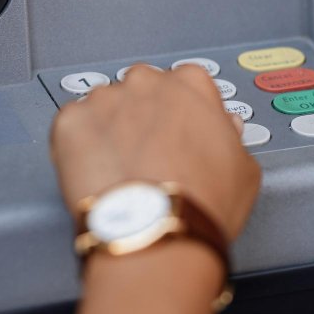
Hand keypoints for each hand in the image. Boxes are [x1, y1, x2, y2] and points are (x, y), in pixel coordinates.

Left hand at [51, 66, 260, 313]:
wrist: (155, 231)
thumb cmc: (202, 202)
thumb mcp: (244, 168)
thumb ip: (230, 135)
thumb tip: (223, 129)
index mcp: (191, 83)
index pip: (186, 83)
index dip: (183, 113)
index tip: (180, 134)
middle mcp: (146, 82)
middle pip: (142, 89)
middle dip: (143, 116)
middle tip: (148, 154)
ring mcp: (104, 100)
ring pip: (104, 107)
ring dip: (109, 129)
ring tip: (119, 170)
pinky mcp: (69, 122)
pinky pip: (71, 125)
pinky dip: (77, 145)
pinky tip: (94, 172)